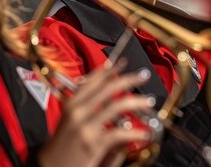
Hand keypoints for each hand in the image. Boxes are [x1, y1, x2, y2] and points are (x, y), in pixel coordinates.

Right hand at [39, 64, 155, 166]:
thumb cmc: (62, 148)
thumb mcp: (70, 123)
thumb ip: (90, 110)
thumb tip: (111, 101)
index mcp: (71, 105)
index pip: (92, 81)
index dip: (110, 70)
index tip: (123, 63)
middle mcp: (77, 112)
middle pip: (107, 88)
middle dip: (128, 79)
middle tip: (142, 75)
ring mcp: (85, 127)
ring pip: (116, 106)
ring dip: (136, 102)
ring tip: (148, 102)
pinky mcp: (93, 143)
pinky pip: (120, 133)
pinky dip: (136, 133)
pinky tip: (144, 133)